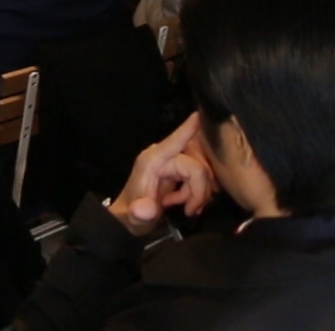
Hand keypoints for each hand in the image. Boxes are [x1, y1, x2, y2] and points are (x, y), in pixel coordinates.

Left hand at [110, 112, 216, 236]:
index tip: (200, 114)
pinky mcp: (182, 169)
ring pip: (204, 171)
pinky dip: (200, 192)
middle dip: (199, 190)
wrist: (132, 220)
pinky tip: (187, 203)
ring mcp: (174, 162)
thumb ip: (139, 213)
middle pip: (198, 165)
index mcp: (152, 161)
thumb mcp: (132, 218)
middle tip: (190, 210)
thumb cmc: (130, 215)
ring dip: (199, 193)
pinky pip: (202, 175)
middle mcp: (164, 157)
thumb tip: (146, 209)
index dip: (188, 129)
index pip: (174, 142)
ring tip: (185, 207)